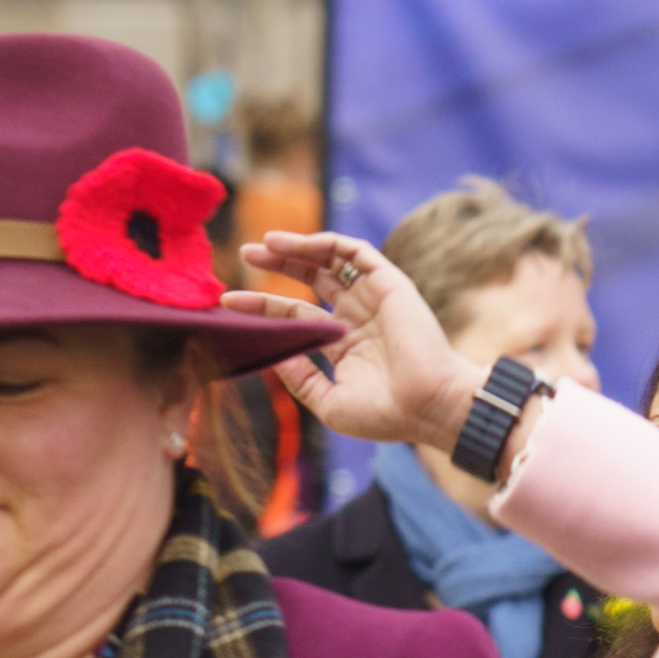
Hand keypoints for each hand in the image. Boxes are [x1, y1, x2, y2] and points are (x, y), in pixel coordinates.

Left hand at [248, 228, 475, 461]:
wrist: (431, 406)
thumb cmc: (387, 414)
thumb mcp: (329, 403)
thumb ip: (300, 379)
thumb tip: (273, 354)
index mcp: (347, 345)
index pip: (297, 316)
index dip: (263, 305)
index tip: (228, 301)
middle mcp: (360, 317)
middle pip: (313, 280)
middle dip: (279, 265)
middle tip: (245, 254)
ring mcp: (375, 299)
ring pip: (331, 261)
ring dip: (297, 248)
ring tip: (264, 244)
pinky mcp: (390, 284)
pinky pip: (355, 252)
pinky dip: (325, 243)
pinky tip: (295, 244)